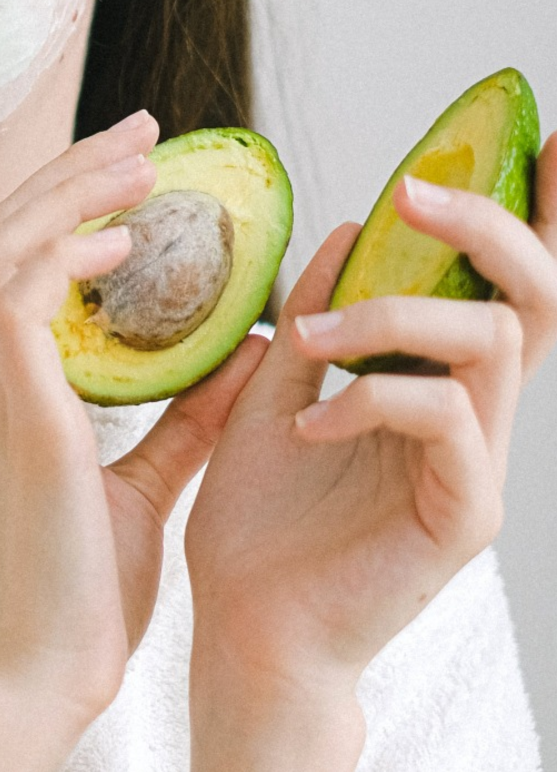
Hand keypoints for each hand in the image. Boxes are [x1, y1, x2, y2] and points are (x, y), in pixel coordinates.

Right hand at [0, 112, 261, 733]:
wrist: (36, 680)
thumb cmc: (81, 600)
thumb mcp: (143, 490)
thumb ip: (186, 422)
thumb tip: (250, 358)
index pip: (8, 268)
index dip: (64, 209)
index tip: (135, 179)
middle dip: (65, 174)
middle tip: (142, 134)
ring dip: (66, 193)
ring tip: (141, 163)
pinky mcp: (6, 411)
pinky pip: (12, 293)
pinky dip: (63, 252)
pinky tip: (126, 242)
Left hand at [184, 132, 556, 696]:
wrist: (245, 632)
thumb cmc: (261, 528)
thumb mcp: (276, 394)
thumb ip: (318, 316)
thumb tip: (344, 227)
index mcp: (438, 385)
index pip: (504, 286)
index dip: (538, 213)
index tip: (552, 138)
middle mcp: (475, 419)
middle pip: (533, 296)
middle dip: (485, 226)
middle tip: (413, 193)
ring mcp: (479, 468)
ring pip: (491, 342)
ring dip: (395, 317)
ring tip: (314, 339)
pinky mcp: (464, 515)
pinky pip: (448, 419)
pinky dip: (373, 400)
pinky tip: (312, 426)